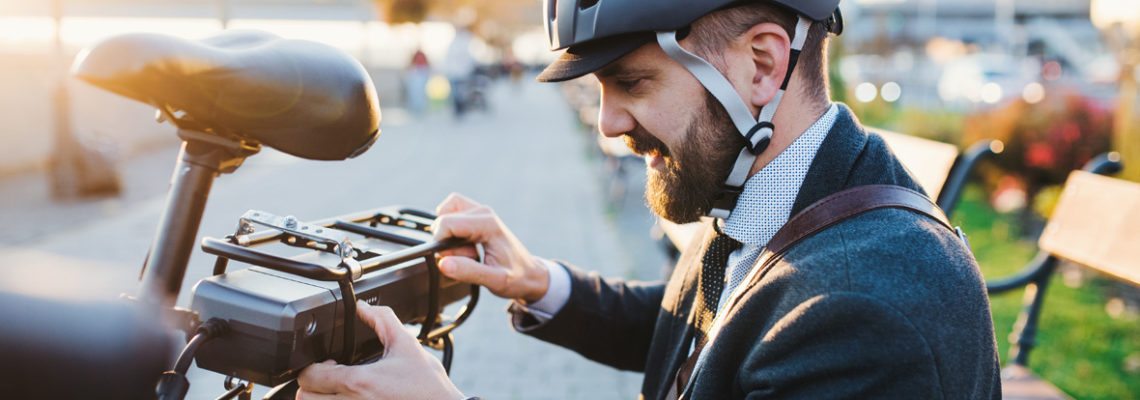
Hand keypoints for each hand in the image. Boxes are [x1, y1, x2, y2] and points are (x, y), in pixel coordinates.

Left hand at [296, 301, 463, 399]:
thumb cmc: (427, 387)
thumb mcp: (406, 345)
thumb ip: (383, 321)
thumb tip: (364, 306)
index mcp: (358, 383)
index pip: (310, 376)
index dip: (313, 366)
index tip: (329, 363)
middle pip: (305, 397)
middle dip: (314, 384)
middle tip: (332, 376)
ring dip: (322, 396)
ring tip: (342, 388)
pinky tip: (355, 397)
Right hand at [432, 193, 549, 302]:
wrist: (530, 274)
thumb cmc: (516, 277)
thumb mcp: (494, 280)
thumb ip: (468, 272)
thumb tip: (443, 263)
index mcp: (488, 224)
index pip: (446, 223)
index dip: (442, 244)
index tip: (457, 259)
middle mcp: (484, 212)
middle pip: (444, 220)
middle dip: (447, 242)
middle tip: (469, 257)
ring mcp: (480, 211)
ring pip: (445, 213)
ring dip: (448, 234)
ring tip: (468, 251)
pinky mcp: (477, 215)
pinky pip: (452, 214)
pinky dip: (450, 229)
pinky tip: (464, 245)